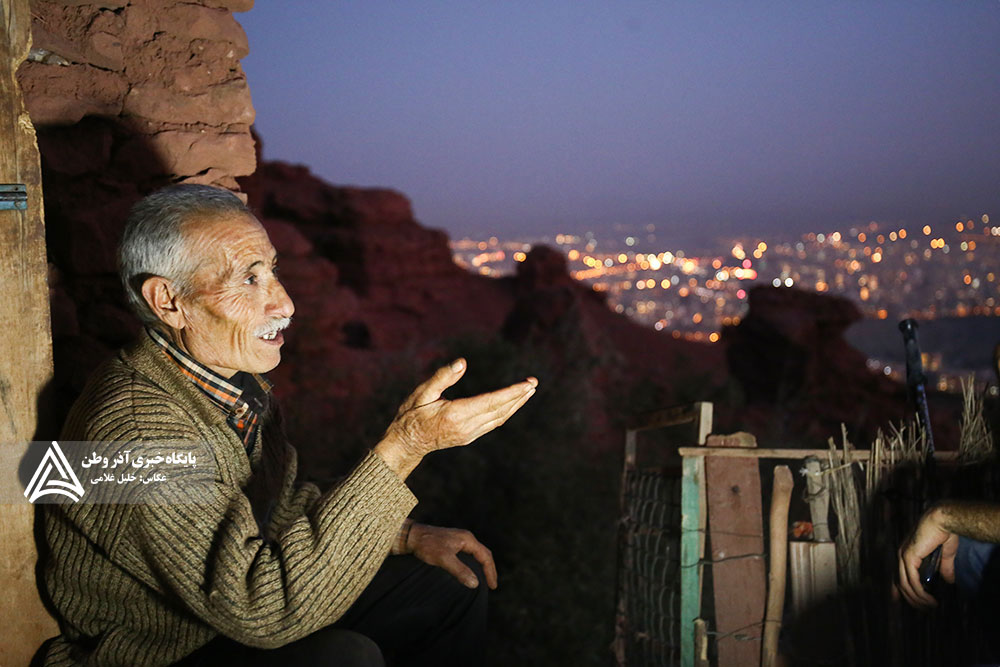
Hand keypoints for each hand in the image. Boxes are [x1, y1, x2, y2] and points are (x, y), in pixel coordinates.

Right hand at [375, 358, 536, 478]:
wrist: (406, 443)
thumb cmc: (411, 414)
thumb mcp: (421, 393)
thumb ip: (442, 377)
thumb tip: (462, 362)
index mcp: (455, 414)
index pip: (491, 402)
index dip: (511, 392)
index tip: (527, 384)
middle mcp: (466, 426)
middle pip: (500, 410)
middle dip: (519, 396)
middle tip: (534, 383)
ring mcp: (469, 434)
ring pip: (499, 418)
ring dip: (516, 405)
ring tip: (529, 391)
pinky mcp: (469, 437)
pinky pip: (493, 423)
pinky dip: (506, 412)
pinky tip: (512, 404)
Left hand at [405, 523, 497, 589]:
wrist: (411, 536)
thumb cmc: (427, 545)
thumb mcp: (444, 558)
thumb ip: (460, 570)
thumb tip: (475, 583)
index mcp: (467, 539)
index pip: (485, 556)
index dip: (490, 572)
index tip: (493, 586)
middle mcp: (465, 538)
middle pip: (482, 554)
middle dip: (488, 569)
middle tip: (491, 585)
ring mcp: (458, 541)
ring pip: (474, 555)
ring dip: (480, 567)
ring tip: (482, 581)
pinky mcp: (450, 545)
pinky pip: (467, 556)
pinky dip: (471, 565)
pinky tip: (468, 573)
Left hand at [896, 507, 958, 608]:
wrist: (944, 520)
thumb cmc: (944, 533)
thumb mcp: (945, 555)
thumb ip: (944, 568)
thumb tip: (949, 581)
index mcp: (907, 553)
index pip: (897, 574)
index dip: (896, 589)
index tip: (896, 601)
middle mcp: (901, 555)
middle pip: (900, 583)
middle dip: (910, 599)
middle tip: (923, 609)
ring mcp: (903, 556)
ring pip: (906, 584)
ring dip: (918, 598)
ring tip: (931, 606)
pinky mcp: (909, 557)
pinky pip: (912, 580)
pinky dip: (920, 592)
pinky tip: (929, 599)